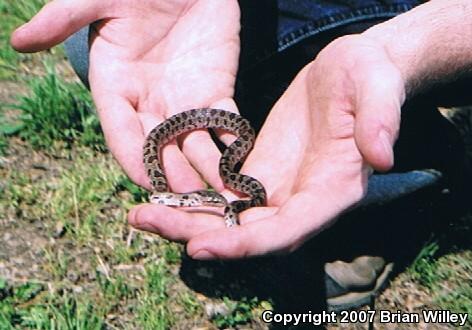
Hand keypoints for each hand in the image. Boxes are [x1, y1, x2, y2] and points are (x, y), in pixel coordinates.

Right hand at [11, 0, 240, 190]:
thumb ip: (64, 18)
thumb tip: (19, 43)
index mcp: (116, 88)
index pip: (122, 133)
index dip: (134, 158)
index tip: (149, 183)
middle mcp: (149, 103)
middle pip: (159, 149)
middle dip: (174, 175)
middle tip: (192, 199)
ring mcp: (184, 102)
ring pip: (193, 145)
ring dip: (205, 170)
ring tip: (220, 193)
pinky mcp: (215, 93)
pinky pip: (223, 124)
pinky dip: (231, 145)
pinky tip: (240, 164)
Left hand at [129, 34, 404, 257]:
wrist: (351, 74)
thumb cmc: (369, 76)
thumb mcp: (377, 85)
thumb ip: (381, 118)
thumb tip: (381, 156)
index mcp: (332, 190)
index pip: (288, 230)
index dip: (247, 244)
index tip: (201, 247)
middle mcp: (301, 201)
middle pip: (248, 234)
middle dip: (197, 234)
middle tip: (144, 220)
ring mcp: (277, 190)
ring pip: (230, 221)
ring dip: (186, 220)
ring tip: (140, 212)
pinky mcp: (259, 173)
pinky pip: (224, 197)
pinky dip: (195, 201)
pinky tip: (161, 193)